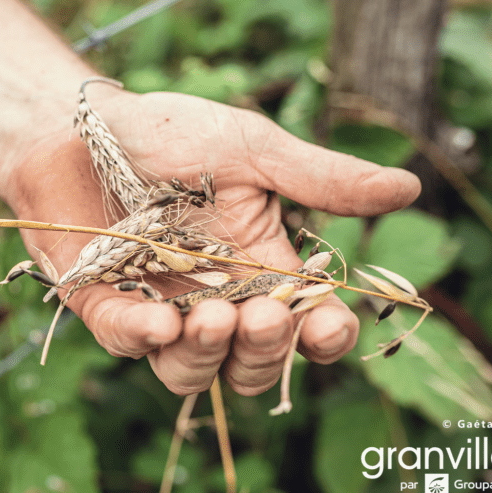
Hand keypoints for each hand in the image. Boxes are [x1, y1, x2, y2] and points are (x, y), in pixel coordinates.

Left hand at [9, 85, 419, 395]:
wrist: (81, 119)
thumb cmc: (168, 131)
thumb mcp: (252, 148)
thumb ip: (320, 178)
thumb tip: (410, 187)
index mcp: (259, 266)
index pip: (304, 326)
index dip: (323, 338)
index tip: (330, 325)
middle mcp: (214, 299)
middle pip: (252, 364)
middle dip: (265, 350)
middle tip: (265, 316)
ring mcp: (157, 307)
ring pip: (191, 372)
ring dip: (209, 355)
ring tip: (216, 317)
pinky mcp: (103, 306)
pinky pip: (125, 343)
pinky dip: (143, 339)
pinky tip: (159, 322)